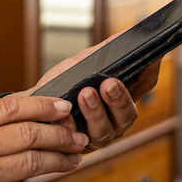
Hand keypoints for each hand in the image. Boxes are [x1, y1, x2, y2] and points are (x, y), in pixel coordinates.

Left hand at [28, 38, 165, 151]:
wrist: (32, 109)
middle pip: (129, 114)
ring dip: (97, 111)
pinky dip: (71, 126)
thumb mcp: (80, 64)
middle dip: (120, 98)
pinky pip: (79, 142)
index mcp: (121, 97)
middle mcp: (115, 119)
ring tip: (85, 94)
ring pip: (106, 130)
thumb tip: (126, 34)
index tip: (149, 59)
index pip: (145, 85)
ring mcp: (98, 135)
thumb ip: (103, 52)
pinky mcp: (78, 147)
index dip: (150, 72)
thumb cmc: (61, 86)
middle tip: (109, 83)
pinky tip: (65, 116)